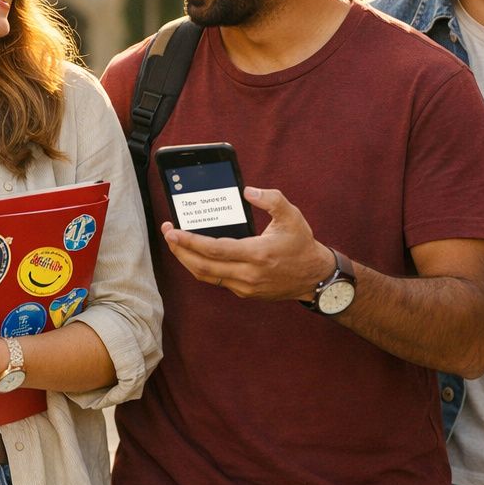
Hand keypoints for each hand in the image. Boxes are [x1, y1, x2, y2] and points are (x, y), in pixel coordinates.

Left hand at [161, 186, 333, 301]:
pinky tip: (196, 253)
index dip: (189, 241)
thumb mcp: (291, 215)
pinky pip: (217, 280)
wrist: (315, 277)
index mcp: (256, 254)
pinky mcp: (245, 292)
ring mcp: (245, 287)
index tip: (172, 232)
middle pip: (202, 266)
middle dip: (180, 251)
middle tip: (168, 235)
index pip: (214, 249)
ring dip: (187, 260)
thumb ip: (270, 199)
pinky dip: (202, 267)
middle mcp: (248, 274)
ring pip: (206, 276)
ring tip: (176, 244)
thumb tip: (247, 191)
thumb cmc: (302, 244)